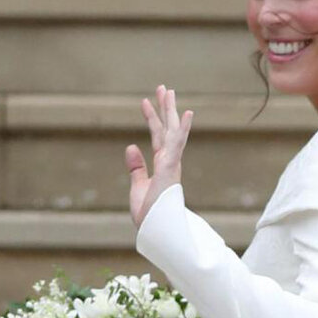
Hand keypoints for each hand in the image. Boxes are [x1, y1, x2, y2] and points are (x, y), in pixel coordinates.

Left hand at [125, 84, 193, 229]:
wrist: (155, 231)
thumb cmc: (149, 214)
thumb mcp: (138, 186)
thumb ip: (136, 166)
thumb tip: (131, 145)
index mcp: (161, 164)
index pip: (156, 136)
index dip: (151, 118)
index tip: (146, 101)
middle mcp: (169, 160)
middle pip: (166, 128)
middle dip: (165, 108)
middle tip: (163, 87)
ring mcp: (171, 163)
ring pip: (172, 131)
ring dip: (170, 111)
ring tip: (168, 91)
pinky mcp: (171, 168)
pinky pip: (177, 145)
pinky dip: (181, 129)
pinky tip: (186, 113)